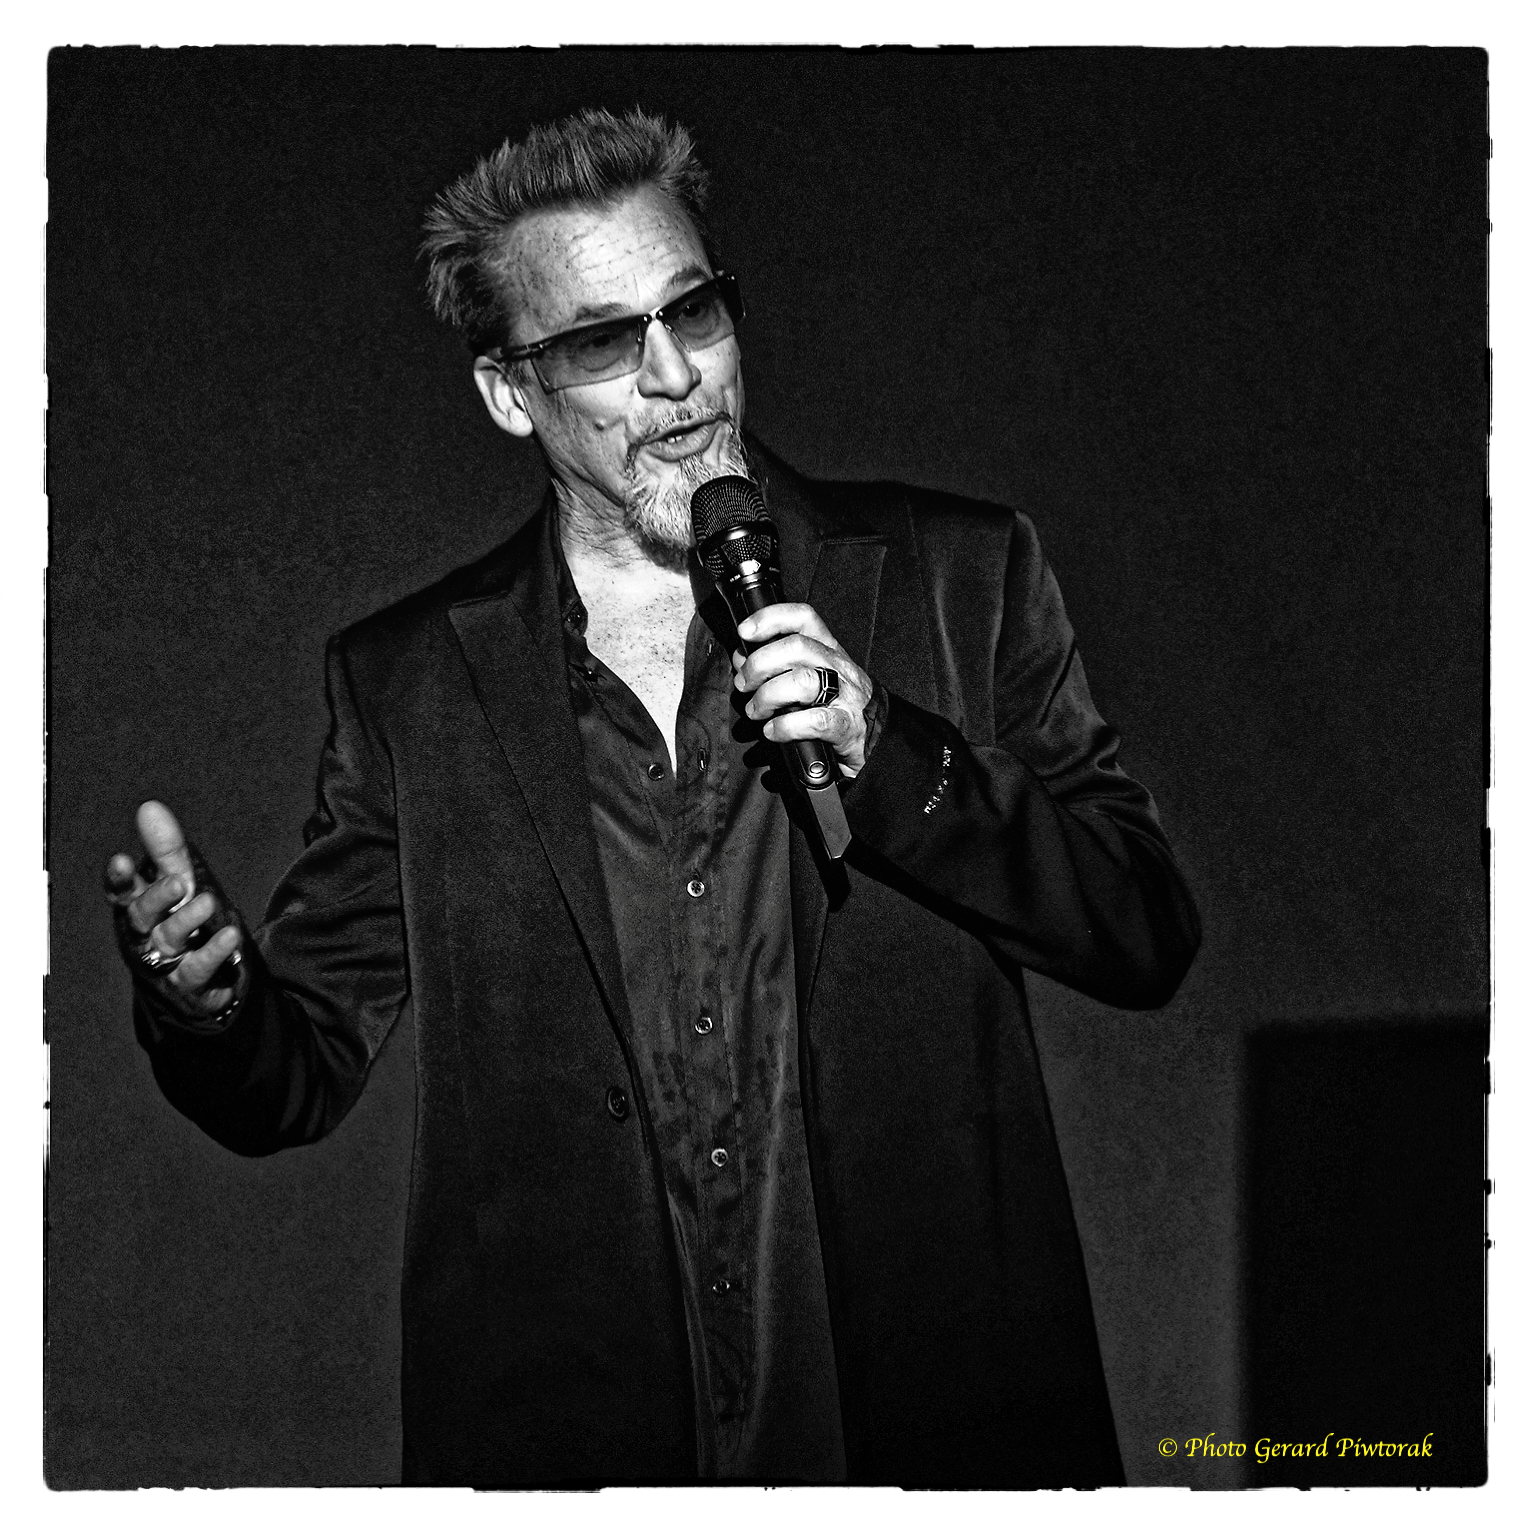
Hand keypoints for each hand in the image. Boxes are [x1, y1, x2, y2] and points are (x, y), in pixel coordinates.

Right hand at [103, 801, 245, 1018]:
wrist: (198, 985)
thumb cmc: (182, 924)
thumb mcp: (179, 884)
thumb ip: (167, 850)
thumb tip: (149, 807)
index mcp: (138, 909)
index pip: (122, 893)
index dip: (119, 880)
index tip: (121, 861)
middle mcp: (144, 936)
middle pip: (141, 917)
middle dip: (156, 899)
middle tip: (177, 882)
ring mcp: (166, 962)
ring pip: (169, 940)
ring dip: (187, 921)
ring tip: (208, 902)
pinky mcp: (189, 983)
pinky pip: (198, 968)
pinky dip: (214, 952)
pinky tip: (231, 936)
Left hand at [732, 604, 875, 777]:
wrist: (877, 738)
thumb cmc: (838, 705)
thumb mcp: (812, 676)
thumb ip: (778, 666)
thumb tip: (743, 659)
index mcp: (829, 649)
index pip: (804, 618)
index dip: (771, 618)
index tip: (745, 631)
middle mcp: (838, 667)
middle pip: (797, 648)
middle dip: (760, 664)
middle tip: (745, 684)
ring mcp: (845, 696)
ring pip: (803, 682)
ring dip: (768, 696)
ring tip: (757, 711)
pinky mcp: (846, 726)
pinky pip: (813, 721)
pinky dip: (784, 727)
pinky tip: (773, 731)